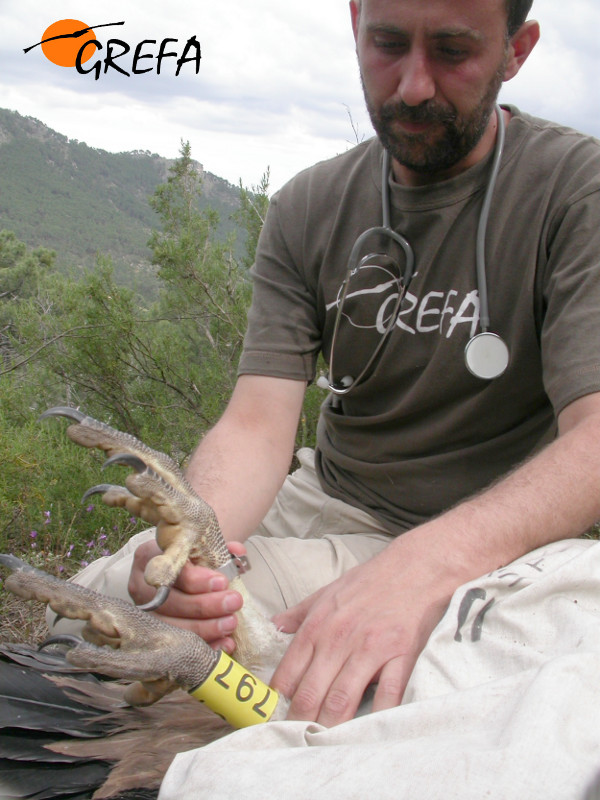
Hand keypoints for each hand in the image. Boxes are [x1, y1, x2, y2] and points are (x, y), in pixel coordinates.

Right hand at [128, 539, 246, 653]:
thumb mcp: (201, 547)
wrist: (180, 569)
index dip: (195, 580)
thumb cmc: (190, 556)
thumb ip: (219, 549)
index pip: (169, 570)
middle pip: (168, 602)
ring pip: (171, 627)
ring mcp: (145, 613)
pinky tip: (224, 644)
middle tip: (233, 603)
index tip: (221, 582)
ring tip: (230, 623)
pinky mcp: (155, 634)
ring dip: (205, 628)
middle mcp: (141, 586)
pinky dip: (205, 646)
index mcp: (149, 556)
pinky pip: (179, 646)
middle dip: (204, 606)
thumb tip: (237, 551)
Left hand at [270, 536, 453, 726]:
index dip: (278, 701)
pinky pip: (386, 696)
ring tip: (321, 748)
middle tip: (293, 745)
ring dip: (329, 728)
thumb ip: (299, 613)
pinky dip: (375, 719)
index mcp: (318, 625)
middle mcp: (339, 639)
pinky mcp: (401, 656)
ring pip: (341, 700)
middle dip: (299, 723)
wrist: (417, 568)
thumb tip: (274, 628)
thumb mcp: (328, 592)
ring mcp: (371, 649)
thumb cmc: (371, 582)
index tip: (273, 720)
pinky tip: (365, 735)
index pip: (288, 672)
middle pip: (310, 693)